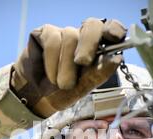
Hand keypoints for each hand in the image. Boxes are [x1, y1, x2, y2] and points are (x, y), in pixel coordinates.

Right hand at [11, 18, 126, 117]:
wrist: (36, 98)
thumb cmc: (62, 92)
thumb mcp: (83, 87)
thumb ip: (99, 73)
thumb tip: (116, 58)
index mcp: (97, 49)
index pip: (110, 30)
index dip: (114, 29)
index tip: (113, 37)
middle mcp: (82, 38)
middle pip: (92, 25)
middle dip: (89, 45)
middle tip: (82, 62)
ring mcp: (64, 34)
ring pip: (70, 37)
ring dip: (66, 65)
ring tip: (61, 84)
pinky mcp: (45, 33)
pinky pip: (53, 40)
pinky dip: (52, 61)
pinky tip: (50, 74)